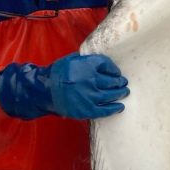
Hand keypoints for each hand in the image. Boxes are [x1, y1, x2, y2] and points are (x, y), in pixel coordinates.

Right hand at [0, 52, 128, 119]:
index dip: (113, 69)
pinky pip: (105, 109)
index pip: (107, 65)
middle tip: (124, 83)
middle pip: (112, 81)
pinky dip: (114, 108)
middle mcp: (90, 80)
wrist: (45, 90)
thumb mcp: (72, 60)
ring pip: (111, 95)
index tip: (116, 72)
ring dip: (120, 93)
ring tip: (124, 92)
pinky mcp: (87, 109)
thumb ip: (88, 60)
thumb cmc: (58, 73)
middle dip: (120, 82)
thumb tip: (104, 63)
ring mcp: (89, 96)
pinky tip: (120, 106)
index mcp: (86, 65)